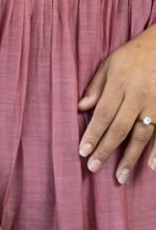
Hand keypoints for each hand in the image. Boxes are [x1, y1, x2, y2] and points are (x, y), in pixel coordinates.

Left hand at [77, 24, 155, 183]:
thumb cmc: (136, 53)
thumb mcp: (111, 62)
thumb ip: (96, 86)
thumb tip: (80, 108)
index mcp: (120, 82)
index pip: (103, 114)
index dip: (92, 134)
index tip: (82, 152)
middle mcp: (139, 94)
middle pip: (119, 128)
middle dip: (105, 149)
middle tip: (93, 168)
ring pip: (142, 134)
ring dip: (130, 157)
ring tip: (120, 176)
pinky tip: (152, 166)